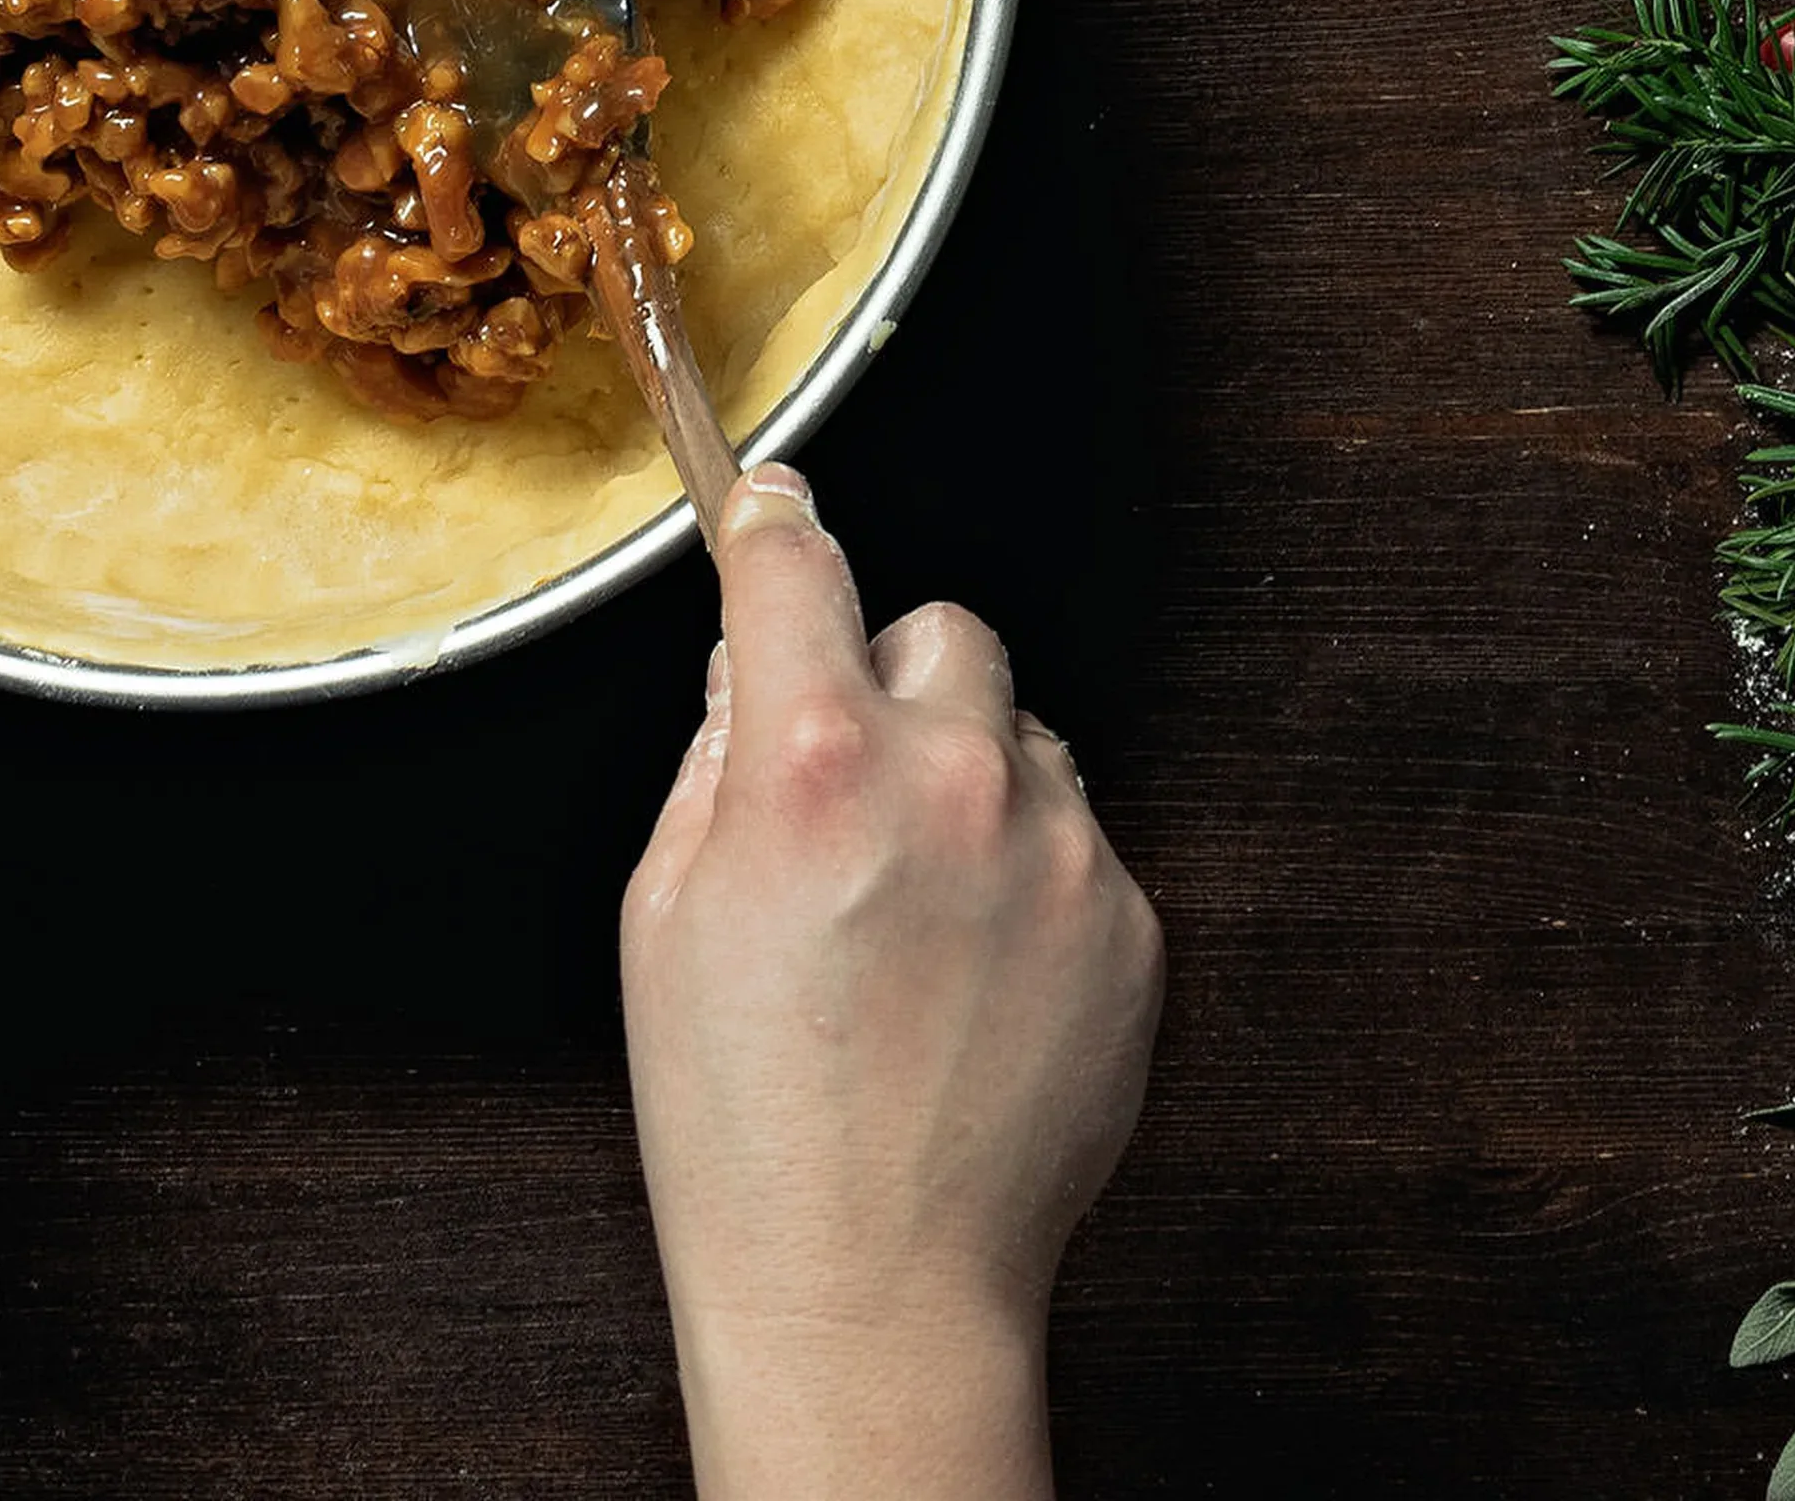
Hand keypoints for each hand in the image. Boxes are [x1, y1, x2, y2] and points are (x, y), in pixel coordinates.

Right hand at [620, 466, 1161, 1500]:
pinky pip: (1080, 841)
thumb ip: (716, 759)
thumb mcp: (661, 911)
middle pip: (943, 629)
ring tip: (910, 910)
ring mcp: (1063, 855)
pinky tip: (969, 975)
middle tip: (844, 775)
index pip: (799, 566)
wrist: (873, 1289)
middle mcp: (952, 783)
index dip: (778, 521)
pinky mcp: (1133, 929)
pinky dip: (1028, 874)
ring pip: (1024, 735)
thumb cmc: (744, 1123)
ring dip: (969, 775)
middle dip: (889, 675)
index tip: (779, 506)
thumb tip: (754, 665)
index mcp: (811, 766)